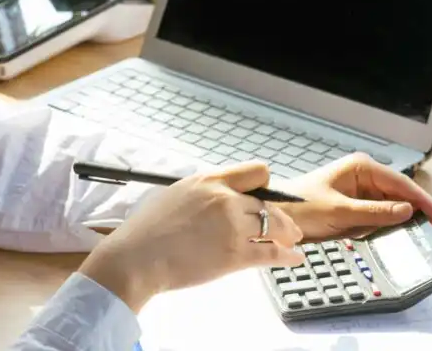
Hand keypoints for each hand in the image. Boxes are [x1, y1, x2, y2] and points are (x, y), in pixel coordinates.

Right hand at [77, 161, 304, 312]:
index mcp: (209, 180)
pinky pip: (273, 253)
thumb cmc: (148, 229)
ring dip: (288, 235)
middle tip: (287, 226)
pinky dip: (288, 256)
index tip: (264, 198)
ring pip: (276, 226)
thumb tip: (218, 197)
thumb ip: (203, 192)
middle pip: (269, 203)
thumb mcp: (176, 194)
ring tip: (293, 241)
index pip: (256, 172)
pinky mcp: (235, 255)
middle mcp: (225, 199)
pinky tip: (294, 259)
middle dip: (280, 215)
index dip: (264, 186)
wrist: (137, 258)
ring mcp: (233, 227)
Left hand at [275, 153, 431, 241]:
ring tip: (431, 236)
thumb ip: (375, 212)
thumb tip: (407, 211)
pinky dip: (394, 227)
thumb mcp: (339, 211)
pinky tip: (408, 236)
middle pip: (401, 196)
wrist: (274, 217)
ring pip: (394, 208)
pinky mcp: (357, 208)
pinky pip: (381, 217)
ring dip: (410, 222)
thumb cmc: (300, 206)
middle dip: (421, 213)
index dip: (423, 201)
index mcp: (361, 167)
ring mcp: (361, 192)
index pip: (401, 183)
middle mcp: (364, 176)